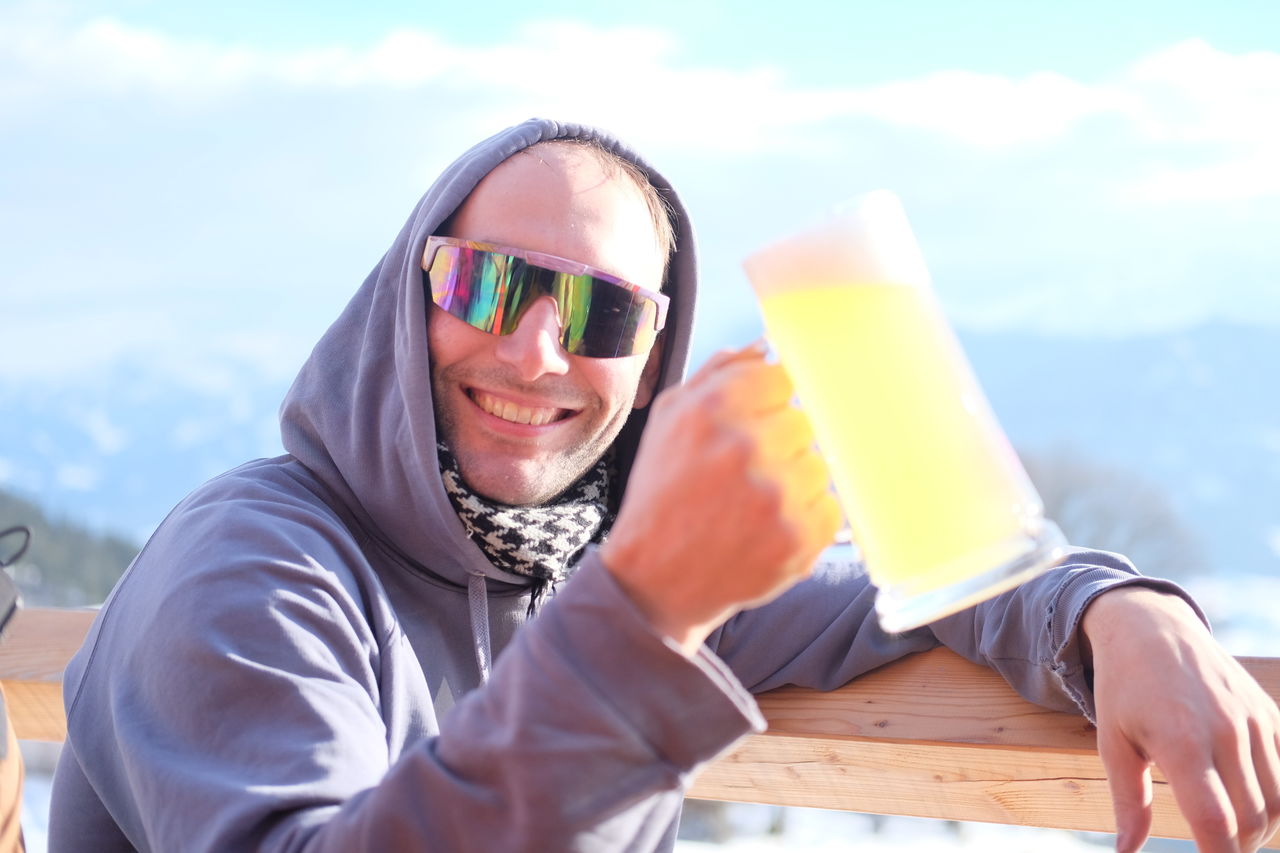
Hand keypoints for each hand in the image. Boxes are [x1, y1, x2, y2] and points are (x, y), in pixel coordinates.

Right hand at [600, 341, 841, 654]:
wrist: (655, 581)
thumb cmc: (663, 494)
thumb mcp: (669, 420)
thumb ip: (718, 373)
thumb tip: (768, 345)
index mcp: (713, 409)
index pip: (783, 378)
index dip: (769, 404)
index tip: (754, 425)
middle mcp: (746, 446)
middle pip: (804, 421)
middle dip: (781, 445)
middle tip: (748, 474)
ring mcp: (777, 495)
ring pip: (820, 464)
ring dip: (796, 482)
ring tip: (755, 504)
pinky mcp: (800, 538)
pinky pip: (830, 507)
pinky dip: (806, 517)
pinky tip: (768, 528)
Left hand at [1082, 586, 1279, 851]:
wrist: (1149, 627)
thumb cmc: (1124, 688)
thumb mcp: (1113, 742)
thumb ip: (1128, 801)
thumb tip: (1127, 851)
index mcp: (1181, 742)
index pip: (1215, 822)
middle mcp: (1226, 732)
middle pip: (1252, 819)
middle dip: (1236, 847)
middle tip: (1214, 847)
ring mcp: (1254, 721)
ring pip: (1278, 801)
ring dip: (1259, 827)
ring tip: (1230, 831)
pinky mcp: (1269, 713)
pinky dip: (1276, 796)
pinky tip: (1250, 800)